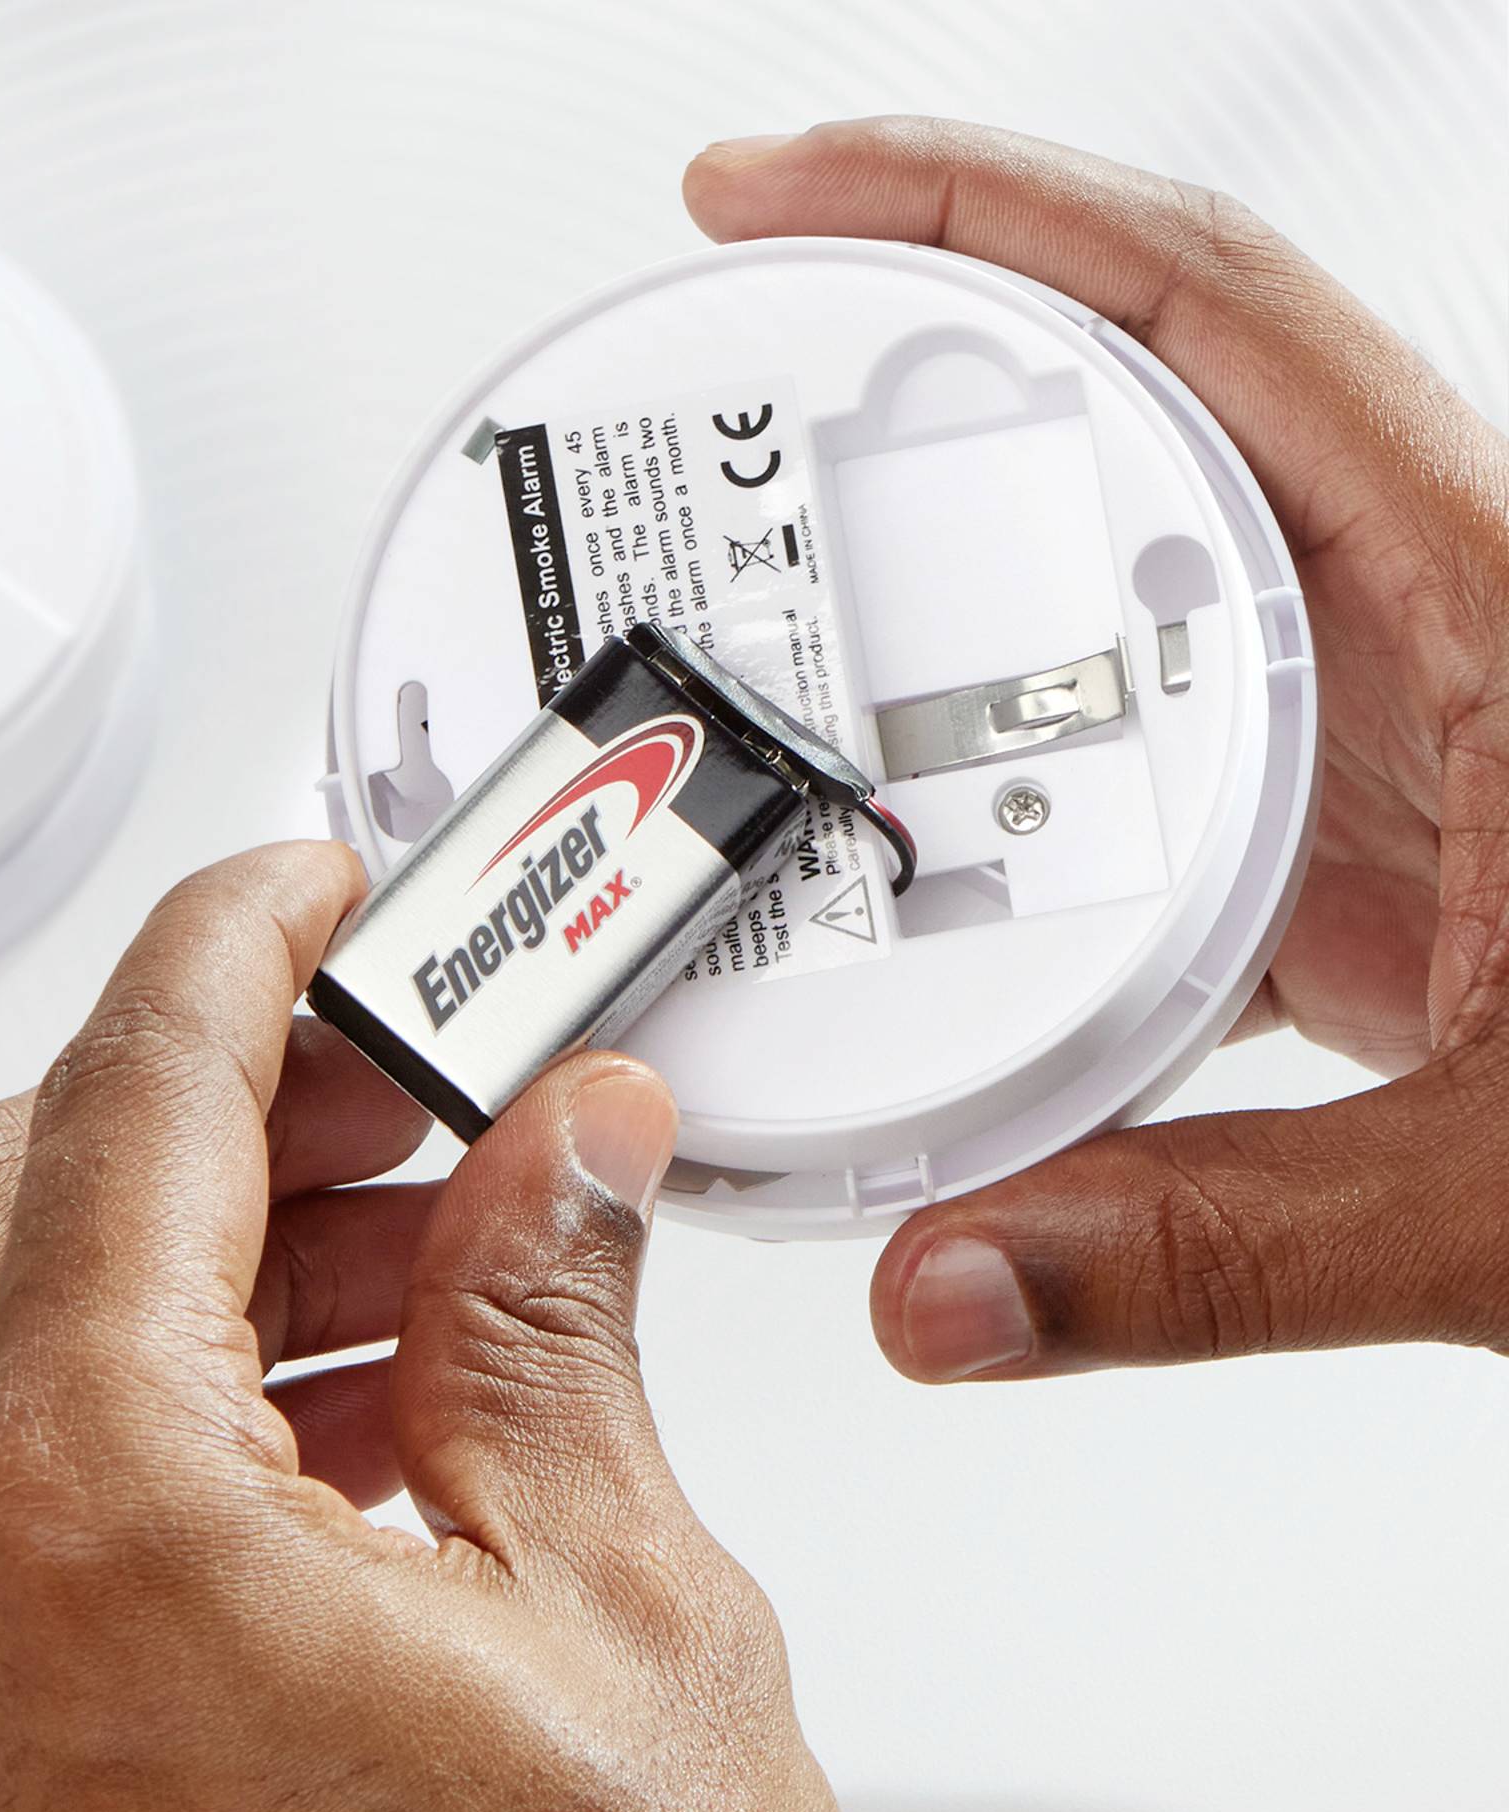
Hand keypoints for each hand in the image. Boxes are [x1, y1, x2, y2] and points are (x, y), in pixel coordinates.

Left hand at [0, 842, 869, 1811]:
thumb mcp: (632, 1624)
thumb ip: (560, 1326)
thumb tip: (567, 1148)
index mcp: (90, 1526)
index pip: (135, 1099)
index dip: (238, 946)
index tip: (311, 886)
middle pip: (12, 1200)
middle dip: (209, 1099)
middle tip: (394, 1077)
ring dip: (190, 1264)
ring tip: (415, 1263)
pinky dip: (142, 1419)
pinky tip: (334, 1442)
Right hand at [687, 118, 1508, 1378]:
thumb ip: (1215, 1248)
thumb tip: (943, 1279)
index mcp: (1502, 604)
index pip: (1203, 310)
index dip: (969, 211)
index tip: (782, 199)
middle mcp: (1434, 630)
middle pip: (1127, 414)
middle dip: (901, 375)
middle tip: (715, 397)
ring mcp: (1391, 731)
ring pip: (1120, 591)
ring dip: (943, 592)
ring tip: (769, 615)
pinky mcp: (1363, 843)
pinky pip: (1139, 756)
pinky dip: (1007, 776)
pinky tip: (917, 838)